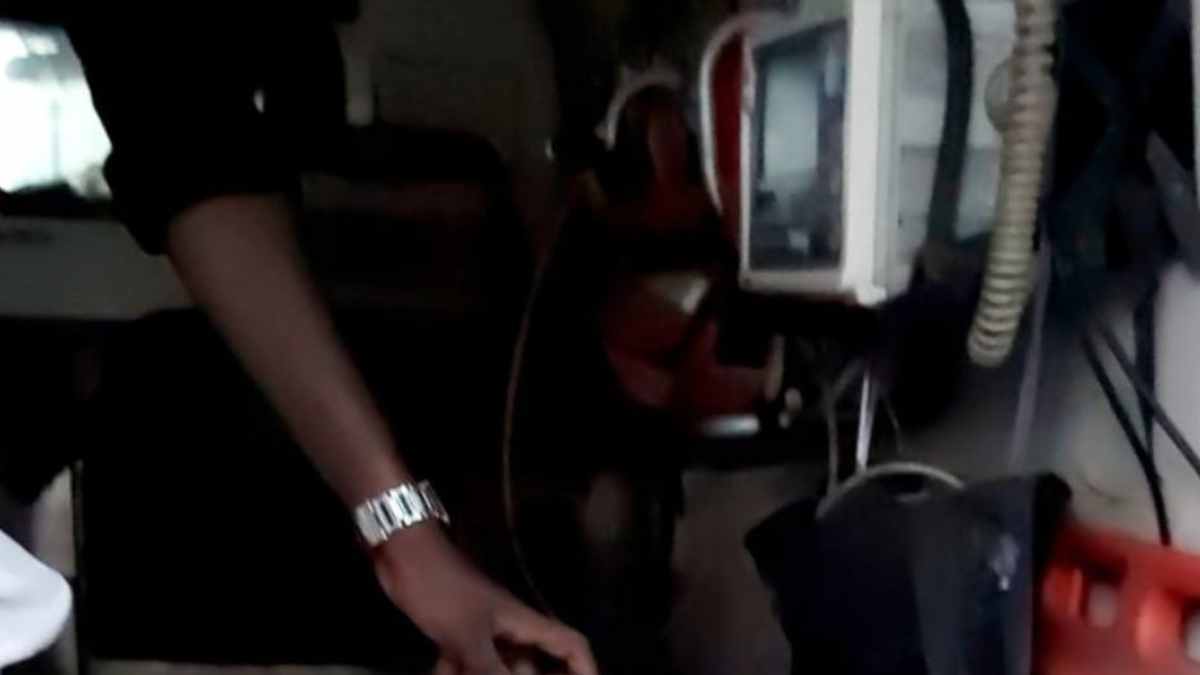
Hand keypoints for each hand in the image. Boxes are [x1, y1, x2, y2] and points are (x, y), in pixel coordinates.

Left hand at [373, 526, 597, 674]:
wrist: (403, 556)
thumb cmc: (440, 588)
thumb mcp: (466, 636)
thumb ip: (490, 672)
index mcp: (523, 623)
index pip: (571, 645)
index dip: (585, 670)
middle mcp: (510, 629)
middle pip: (532, 666)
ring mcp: (483, 631)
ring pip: (497, 667)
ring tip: (457, 674)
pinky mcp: (457, 633)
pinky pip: (468, 663)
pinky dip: (458, 672)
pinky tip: (441, 673)